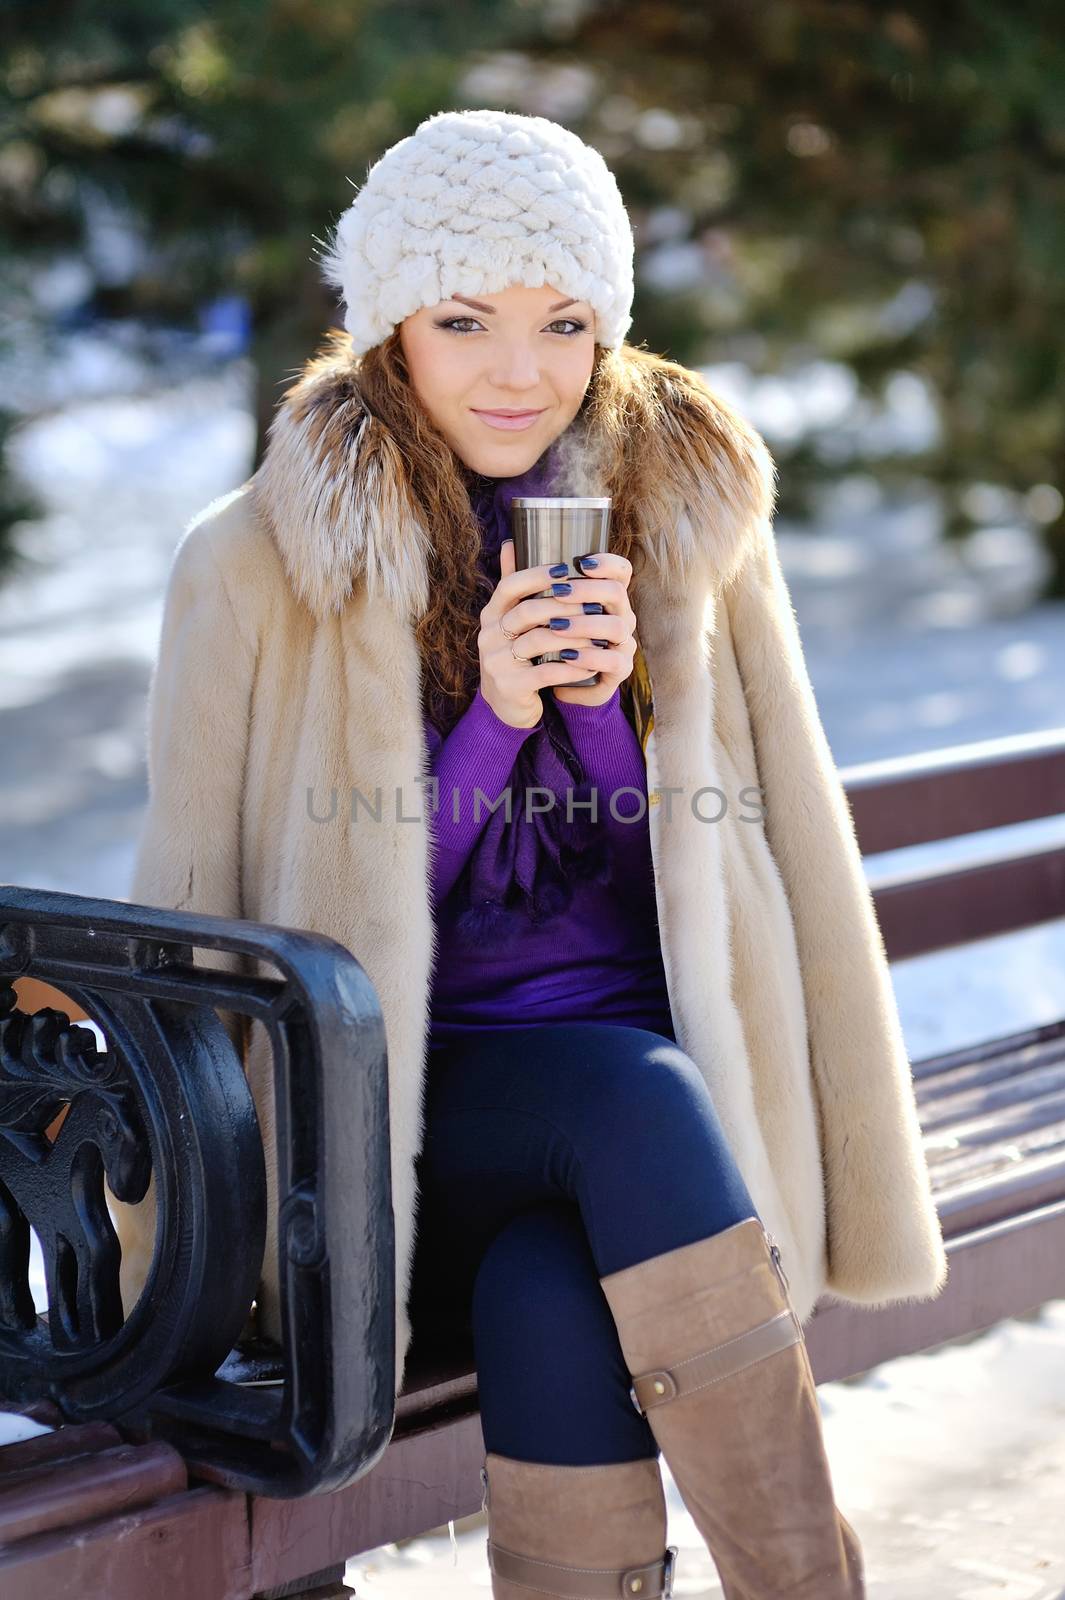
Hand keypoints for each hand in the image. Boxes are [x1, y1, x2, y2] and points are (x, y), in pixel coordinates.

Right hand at [477, 541, 634, 726]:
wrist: (506, 706)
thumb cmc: (517, 656)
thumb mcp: (510, 621)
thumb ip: (514, 587)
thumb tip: (512, 542)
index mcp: (491, 615)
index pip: (509, 586)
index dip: (537, 575)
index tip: (566, 569)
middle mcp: (489, 636)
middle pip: (527, 612)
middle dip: (564, 605)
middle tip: (595, 602)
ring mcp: (496, 662)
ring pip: (539, 641)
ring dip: (574, 636)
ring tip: (600, 634)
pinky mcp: (510, 687)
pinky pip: (546, 673)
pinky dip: (573, 667)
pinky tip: (592, 663)